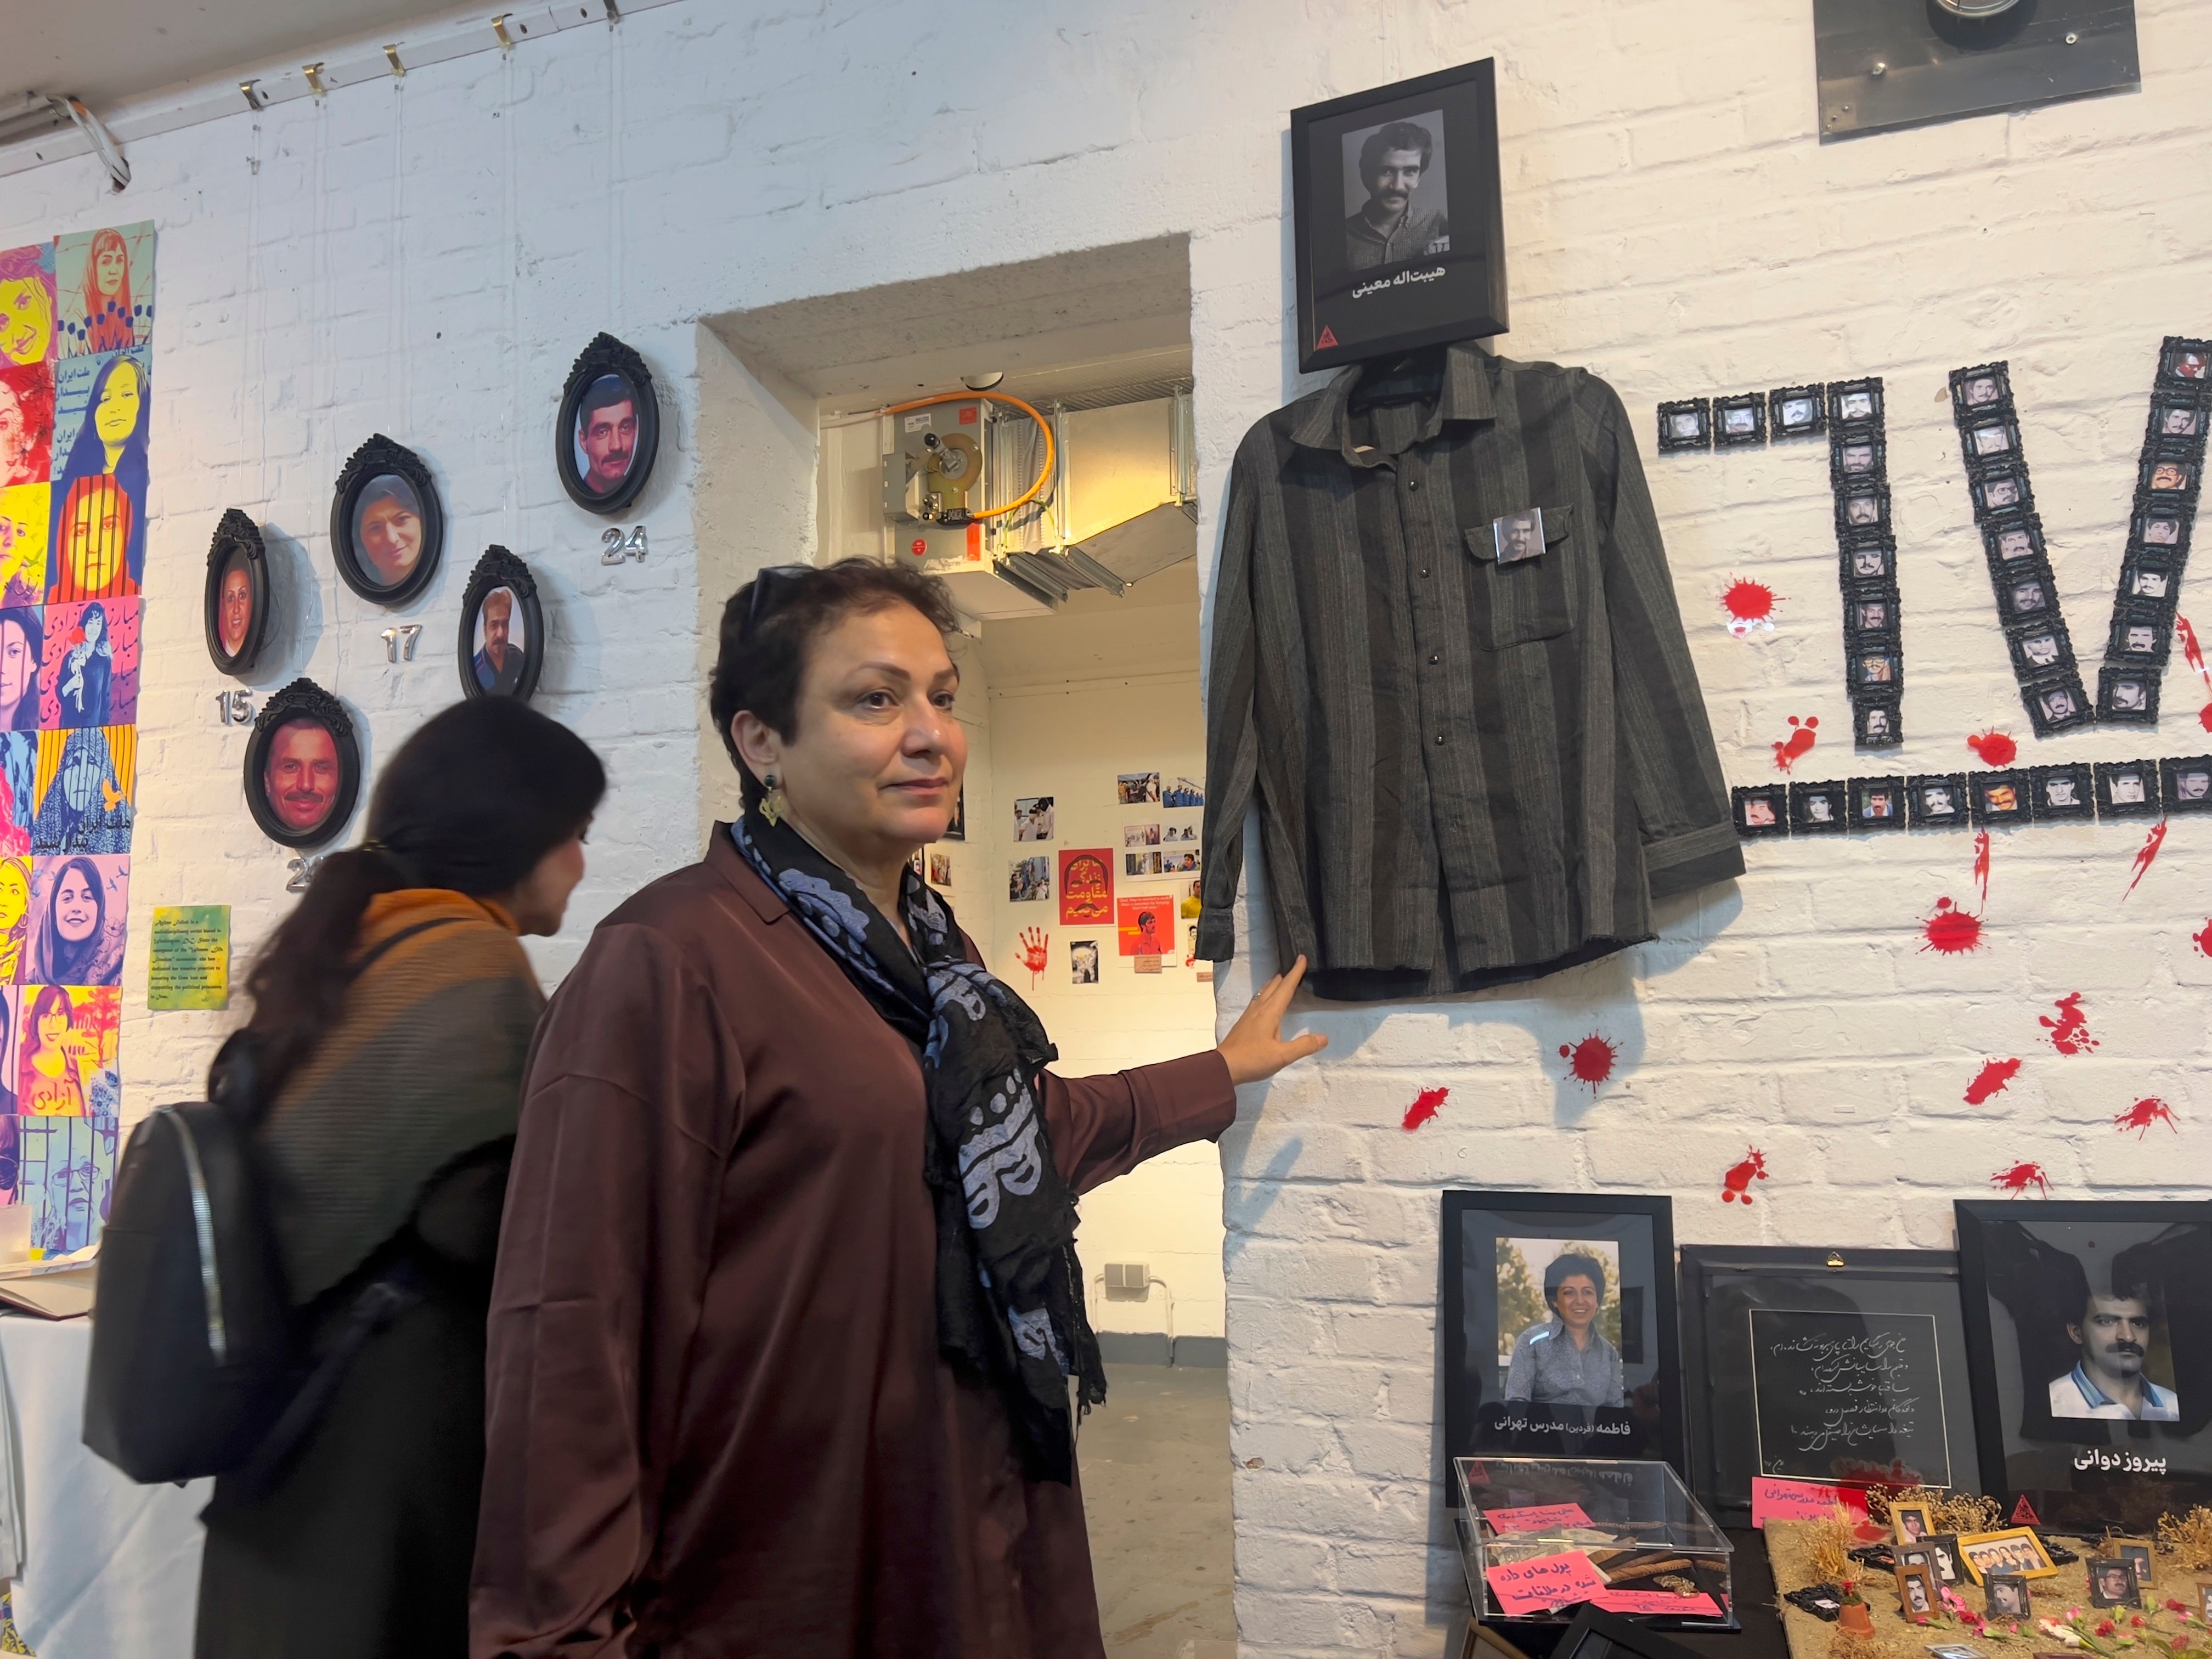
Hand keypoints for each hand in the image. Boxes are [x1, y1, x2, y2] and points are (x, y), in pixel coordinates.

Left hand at [1018, 927, 1048, 981]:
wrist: (1039, 969)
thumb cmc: (1032, 967)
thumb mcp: (1025, 962)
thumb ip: (1020, 957)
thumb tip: (1015, 953)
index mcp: (1029, 950)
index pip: (1025, 942)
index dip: (1022, 937)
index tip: (1020, 933)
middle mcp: (1034, 948)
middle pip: (1032, 938)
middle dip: (1030, 933)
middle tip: (1029, 927)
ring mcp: (1039, 948)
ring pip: (1038, 939)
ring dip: (1038, 934)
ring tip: (1037, 928)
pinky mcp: (1044, 950)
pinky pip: (1045, 944)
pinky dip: (1046, 939)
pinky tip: (1046, 935)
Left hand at [1216, 955, 1327, 1085]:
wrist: (1223, 1067)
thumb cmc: (1252, 1060)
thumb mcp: (1282, 1056)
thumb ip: (1303, 1046)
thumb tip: (1324, 1037)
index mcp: (1270, 1013)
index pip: (1286, 988)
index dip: (1295, 973)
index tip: (1302, 958)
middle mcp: (1259, 1009)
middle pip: (1274, 987)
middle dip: (1285, 976)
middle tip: (1295, 966)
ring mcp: (1249, 1015)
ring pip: (1264, 993)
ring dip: (1274, 984)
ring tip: (1281, 979)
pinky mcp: (1244, 1023)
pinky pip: (1257, 1001)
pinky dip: (1266, 994)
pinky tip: (1264, 1002)